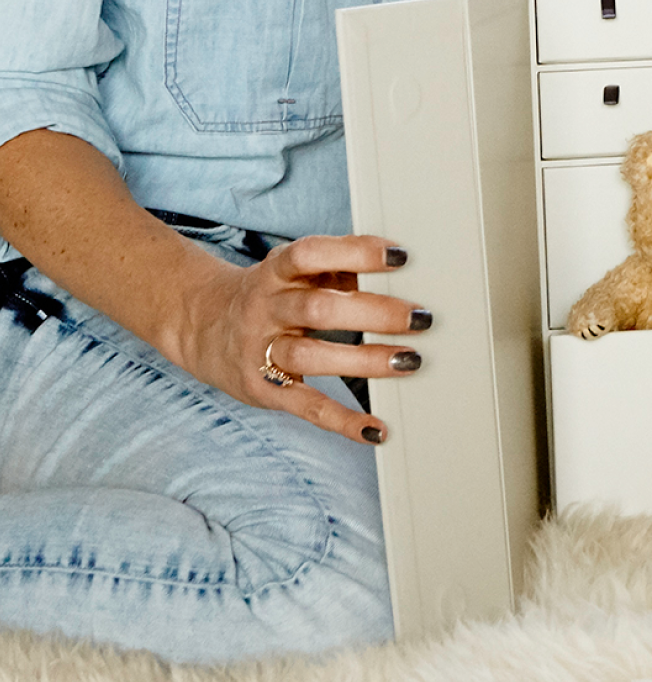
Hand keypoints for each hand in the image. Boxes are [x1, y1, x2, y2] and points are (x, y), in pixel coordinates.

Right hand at [173, 235, 427, 445]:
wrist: (201, 326)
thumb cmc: (272, 292)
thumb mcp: (292, 270)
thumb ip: (336, 267)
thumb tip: (399, 271)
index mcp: (275, 272)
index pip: (310, 255)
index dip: (354, 252)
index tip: (401, 256)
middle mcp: (265, 308)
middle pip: (316, 308)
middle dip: (372, 312)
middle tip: (420, 317)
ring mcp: (260, 350)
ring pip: (309, 355)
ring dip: (363, 360)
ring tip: (410, 360)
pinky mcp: (262, 390)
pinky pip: (304, 406)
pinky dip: (341, 421)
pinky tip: (375, 429)